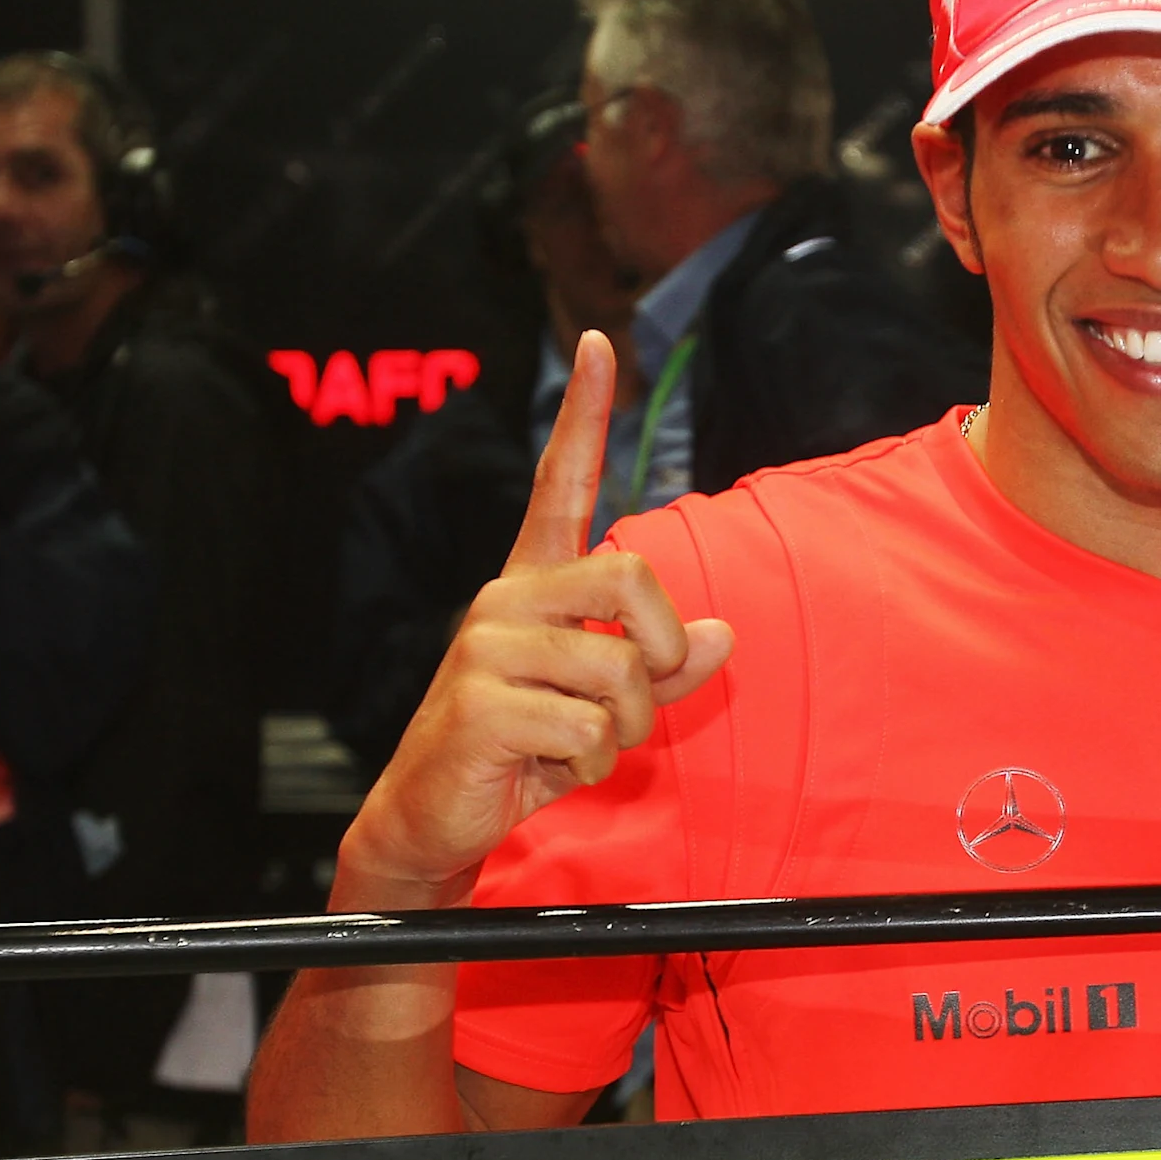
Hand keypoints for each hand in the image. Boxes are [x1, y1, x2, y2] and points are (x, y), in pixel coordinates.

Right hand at [334, 330, 734, 909]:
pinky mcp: (480, 702)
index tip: (599, 342)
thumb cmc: (523, 750)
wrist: (435, 817)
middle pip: (630, 577)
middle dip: (661, 654)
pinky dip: (592, 764)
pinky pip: (589, 727)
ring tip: (581, 749)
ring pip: (619, 670)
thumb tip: (724, 635)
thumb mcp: (605, 707)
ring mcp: (488, 647)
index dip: (583, 414)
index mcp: (535, 586)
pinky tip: (552, 771)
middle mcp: (508, 600)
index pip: (562, 483)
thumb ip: (663, 668)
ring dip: (626, 731)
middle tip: (636, 706)